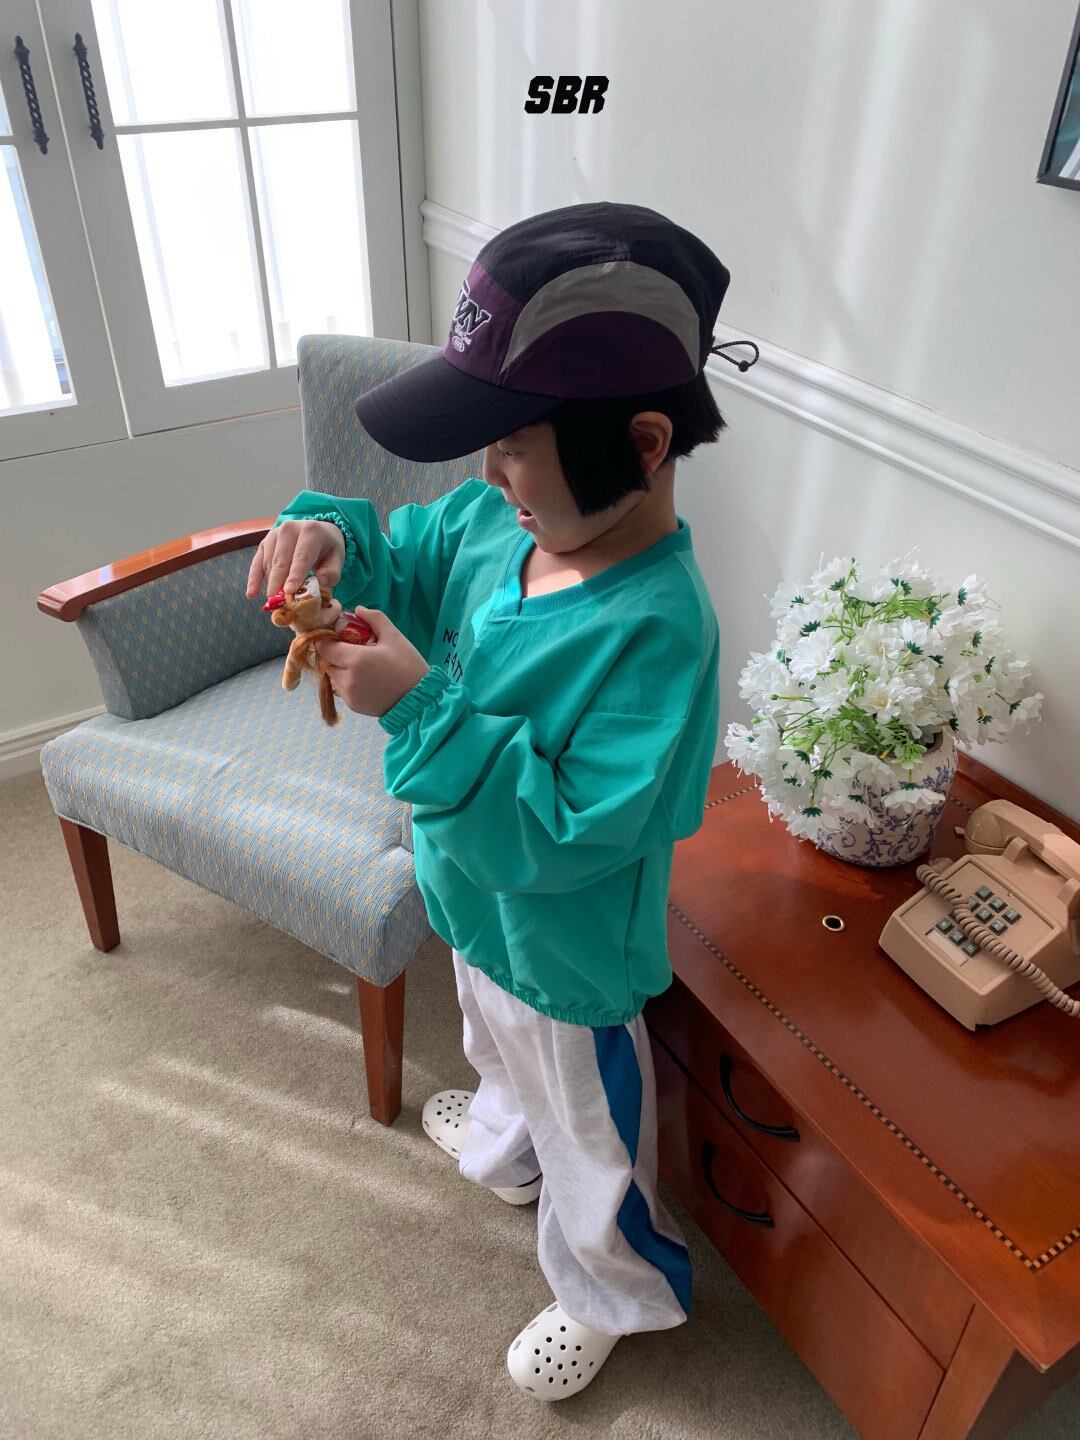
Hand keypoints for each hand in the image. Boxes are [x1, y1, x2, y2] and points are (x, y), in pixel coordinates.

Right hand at [246, 519, 345, 599]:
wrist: (318, 531)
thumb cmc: (327, 549)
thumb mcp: (337, 559)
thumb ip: (331, 573)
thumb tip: (320, 584)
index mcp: (310, 531)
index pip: (301, 556)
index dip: (295, 575)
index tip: (289, 592)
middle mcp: (289, 529)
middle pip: (281, 560)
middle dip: (278, 583)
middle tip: (278, 603)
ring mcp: (274, 535)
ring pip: (268, 563)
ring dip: (270, 583)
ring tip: (274, 602)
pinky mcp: (264, 543)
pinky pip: (256, 563)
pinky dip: (253, 579)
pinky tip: (251, 594)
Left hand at [314, 606, 430, 719]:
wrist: (420, 699)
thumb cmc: (409, 666)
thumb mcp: (395, 637)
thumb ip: (375, 619)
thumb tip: (358, 609)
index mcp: (356, 659)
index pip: (325, 647)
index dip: (327, 639)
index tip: (336, 635)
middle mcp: (347, 678)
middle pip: (327, 662)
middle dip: (334, 654)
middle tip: (349, 648)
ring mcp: (349, 695)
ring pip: (332, 676)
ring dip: (338, 668)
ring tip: (356, 664)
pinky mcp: (353, 706)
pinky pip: (341, 689)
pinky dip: (346, 681)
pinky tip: (362, 678)